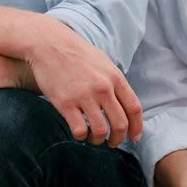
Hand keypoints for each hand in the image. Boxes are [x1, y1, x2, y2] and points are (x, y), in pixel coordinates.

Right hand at [22, 22, 143, 146]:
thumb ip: (115, 81)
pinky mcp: (65, 103)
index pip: (134, 109)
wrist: (49, 44)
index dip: (137, 127)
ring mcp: (84, 96)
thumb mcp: (103, 62)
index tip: (133, 137)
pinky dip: (81, 136)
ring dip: (99, 140)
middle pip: (120, 124)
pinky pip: (79, 130)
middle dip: (118, 139)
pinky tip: (78, 132)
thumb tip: (124, 102)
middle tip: (112, 142)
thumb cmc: (76, 53)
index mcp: (115, 78)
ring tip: (93, 139)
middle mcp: (102, 88)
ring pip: (100, 131)